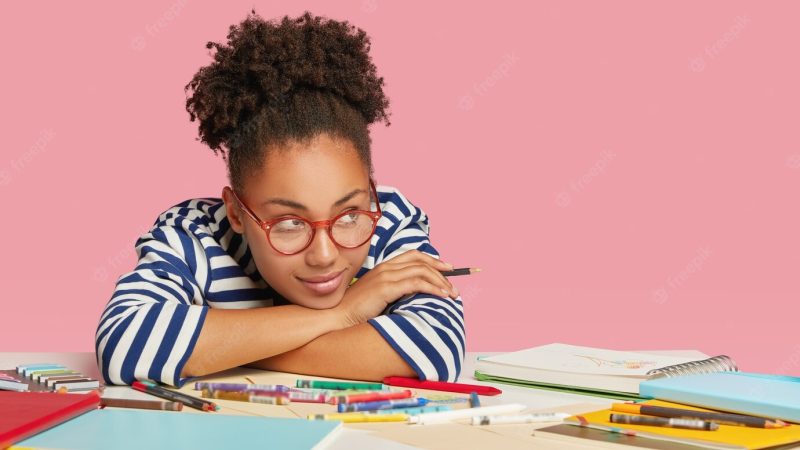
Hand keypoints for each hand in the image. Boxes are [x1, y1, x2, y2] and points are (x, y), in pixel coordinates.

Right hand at [335, 250, 460, 327]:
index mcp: (384, 266)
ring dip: (441, 282)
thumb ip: (393, 290)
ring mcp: (386, 276)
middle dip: (442, 271)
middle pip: (421, 261)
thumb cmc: (356, 310)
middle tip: (454, 285)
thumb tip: (414, 294)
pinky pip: (417, 284)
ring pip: (422, 271)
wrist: (337, 316)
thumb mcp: (377, 296)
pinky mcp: (386, 287)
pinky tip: (441, 296)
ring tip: (452, 294)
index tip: (447, 269)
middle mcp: (386, 267)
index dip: (433, 260)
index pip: (414, 255)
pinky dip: (433, 288)